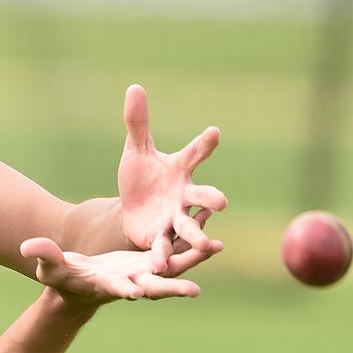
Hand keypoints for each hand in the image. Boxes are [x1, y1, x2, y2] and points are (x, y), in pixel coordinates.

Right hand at [20, 237, 204, 302]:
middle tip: (193, 291)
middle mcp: (131, 281)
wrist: (80, 280)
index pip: (116, 289)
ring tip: (215, 247)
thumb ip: (42, 255)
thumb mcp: (49, 266)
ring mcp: (144, 271)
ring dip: (193, 259)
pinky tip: (205, 221)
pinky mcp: (152, 258)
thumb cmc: (61, 276)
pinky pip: (176, 248)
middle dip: (173, 289)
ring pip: (174, 267)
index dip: (124, 290)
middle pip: (155, 287)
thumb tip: (27, 247)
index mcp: (106, 284)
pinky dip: (190, 237)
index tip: (134, 293)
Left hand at [117, 84, 226, 271]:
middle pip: (202, 196)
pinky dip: (164, 257)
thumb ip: (137, 123)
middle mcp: (184, 195)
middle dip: (211, 199)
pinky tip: (161, 266)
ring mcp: (174, 218)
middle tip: (222, 202)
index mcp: (180, 170)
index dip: (204, 143)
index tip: (213, 132)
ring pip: (190, 228)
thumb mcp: (135, 150)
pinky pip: (164, 248)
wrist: (131, 208)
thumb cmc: (141, 176)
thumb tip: (134, 86)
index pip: (194, 153)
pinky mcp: (160, 238)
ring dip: (198, 236)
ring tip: (207, 245)